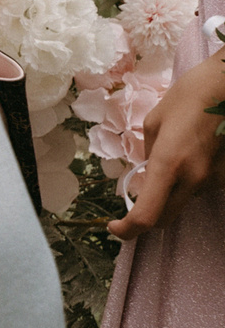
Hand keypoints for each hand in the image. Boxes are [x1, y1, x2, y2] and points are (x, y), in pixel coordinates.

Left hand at [110, 51, 224, 239]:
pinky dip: (185, 182)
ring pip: (182, 201)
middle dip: (145, 217)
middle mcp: (193, 179)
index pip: (147, 214)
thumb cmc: (186, 98)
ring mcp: (212, 179)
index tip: (115, 228)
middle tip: (130, 203)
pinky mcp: (224, 176)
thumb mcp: (154, 123)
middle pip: (165, 217)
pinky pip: (198, 188)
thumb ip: (148, 156)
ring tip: (167, 159)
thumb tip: (145, 175)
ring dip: (167, 193)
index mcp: (168, 164)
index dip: (128, 230)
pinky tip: (187, 155)